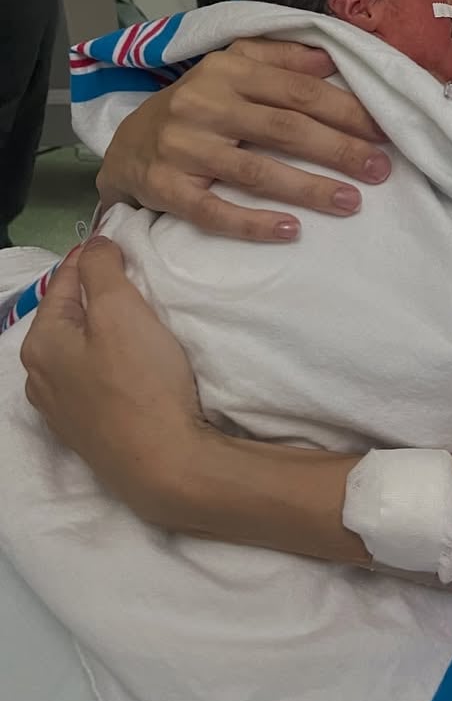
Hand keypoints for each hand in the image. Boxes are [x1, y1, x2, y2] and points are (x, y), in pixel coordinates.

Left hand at [20, 239, 207, 523]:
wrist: (164, 462)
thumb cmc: (141, 380)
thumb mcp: (122, 309)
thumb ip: (102, 269)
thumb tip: (95, 245)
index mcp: (40, 344)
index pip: (64, 282)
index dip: (92, 255)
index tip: (118, 238)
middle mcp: (39, 377)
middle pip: (68, 317)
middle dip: (95, 292)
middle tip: (132, 274)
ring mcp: (60, 409)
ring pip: (78, 349)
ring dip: (101, 328)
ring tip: (135, 315)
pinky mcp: (86, 431)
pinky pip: (91, 378)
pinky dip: (107, 358)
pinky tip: (131, 360)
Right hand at [97, 37, 390, 241]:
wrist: (126, 145)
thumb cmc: (196, 105)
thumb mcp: (231, 67)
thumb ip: (280, 58)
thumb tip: (331, 59)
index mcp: (228, 70)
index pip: (298, 91)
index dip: (345, 111)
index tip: (384, 130)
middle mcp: (205, 104)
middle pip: (284, 129)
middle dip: (339, 149)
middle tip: (380, 169)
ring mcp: (184, 149)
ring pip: (256, 171)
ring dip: (309, 188)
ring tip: (351, 201)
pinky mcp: (167, 189)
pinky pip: (214, 211)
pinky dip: (253, 223)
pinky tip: (291, 230)